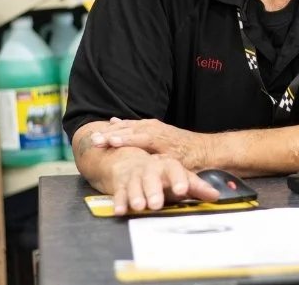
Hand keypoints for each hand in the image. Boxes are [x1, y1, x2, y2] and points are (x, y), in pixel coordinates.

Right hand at [91, 118, 211, 169]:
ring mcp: (154, 126)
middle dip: (113, 135)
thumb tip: (157, 175)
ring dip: (113, 130)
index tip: (111, 142)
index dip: (126, 140)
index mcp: (163, 139)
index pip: (142, 138)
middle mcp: (157, 130)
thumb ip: (167, 167)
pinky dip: (121, 124)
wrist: (203, 148)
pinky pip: (133, 124)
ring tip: (95, 137)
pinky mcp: (152, 126)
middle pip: (132, 130)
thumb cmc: (190, 161)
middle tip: (95, 140)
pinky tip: (110, 123)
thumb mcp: (180, 166)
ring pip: (130, 126)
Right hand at [106, 150, 220, 215]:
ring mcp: (134, 176)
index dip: (178, 179)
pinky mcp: (120, 185)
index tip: (182, 190)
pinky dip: (119, 202)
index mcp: (167, 165)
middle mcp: (150, 169)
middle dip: (153, 189)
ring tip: (139, 206)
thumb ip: (197, 186)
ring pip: (134, 185)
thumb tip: (216, 196)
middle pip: (151, 177)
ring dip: (136, 195)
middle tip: (157, 203)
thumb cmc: (161, 172)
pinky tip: (120, 211)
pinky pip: (119, 193)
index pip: (175, 170)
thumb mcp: (180, 176)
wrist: (131, 160)